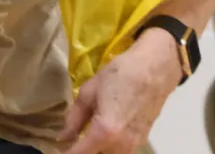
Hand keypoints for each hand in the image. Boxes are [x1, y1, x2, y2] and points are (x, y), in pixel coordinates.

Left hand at [59, 30, 182, 153]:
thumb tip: (63, 138)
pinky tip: (105, 133)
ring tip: (87, 136)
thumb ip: (74, 119)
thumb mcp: (89, 92)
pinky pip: (122, 151)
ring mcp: (135, 145)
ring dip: (98, 149)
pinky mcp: (143, 141)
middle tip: (72, 140)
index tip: (59, 149)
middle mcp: (121, 145)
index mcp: (105, 131)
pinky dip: (110, 147)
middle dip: (83, 151)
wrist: (155, 68)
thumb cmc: (120, 74)